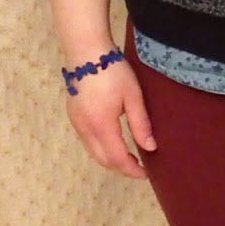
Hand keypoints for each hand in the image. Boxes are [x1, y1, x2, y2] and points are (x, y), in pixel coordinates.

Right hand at [65, 59, 155, 178]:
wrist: (86, 52)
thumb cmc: (113, 71)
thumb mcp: (133, 96)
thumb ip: (141, 124)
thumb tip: (151, 148)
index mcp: (102, 125)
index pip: (118, 158)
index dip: (132, 170)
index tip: (147, 173)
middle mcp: (86, 129)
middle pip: (103, 160)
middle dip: (122, 168)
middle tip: (140, 168)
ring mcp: (77, 124)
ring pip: (94, 153)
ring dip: (111, 160)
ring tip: (129, 158)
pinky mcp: (73, 117)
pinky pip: (88, 143)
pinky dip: (101, 150)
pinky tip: (114, 144)